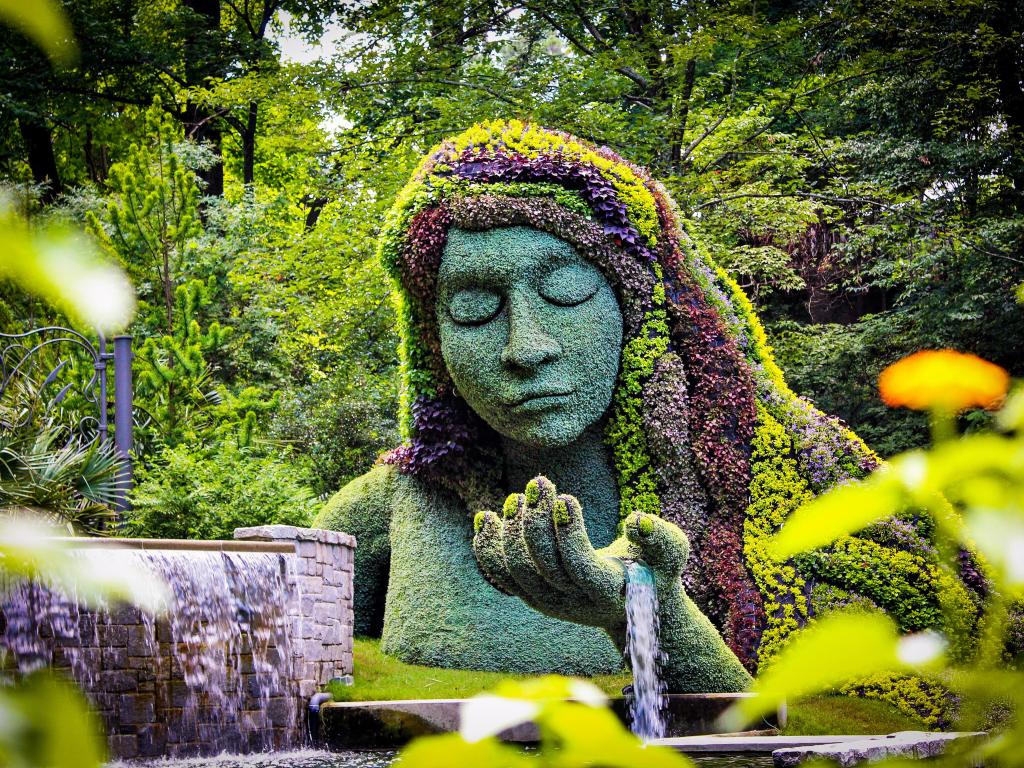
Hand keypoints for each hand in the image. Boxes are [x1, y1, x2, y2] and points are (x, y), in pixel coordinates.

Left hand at [471, 475, 690, 643]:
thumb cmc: (655, 567)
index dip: (568, 534)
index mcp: (608, 592)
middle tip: (539, 483)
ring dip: (511, 532)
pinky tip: (486, 518)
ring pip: (516, 572)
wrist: (634, 601)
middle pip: (542, 566)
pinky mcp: (532, 594)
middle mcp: (573, 602)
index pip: (579, 567)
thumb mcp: (670, 552)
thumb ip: (661, 537)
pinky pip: (500, 575)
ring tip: (516, 497)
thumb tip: (638, 521)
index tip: (566, 496)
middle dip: (536, 522)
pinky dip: (488, 548)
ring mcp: (548, 602)